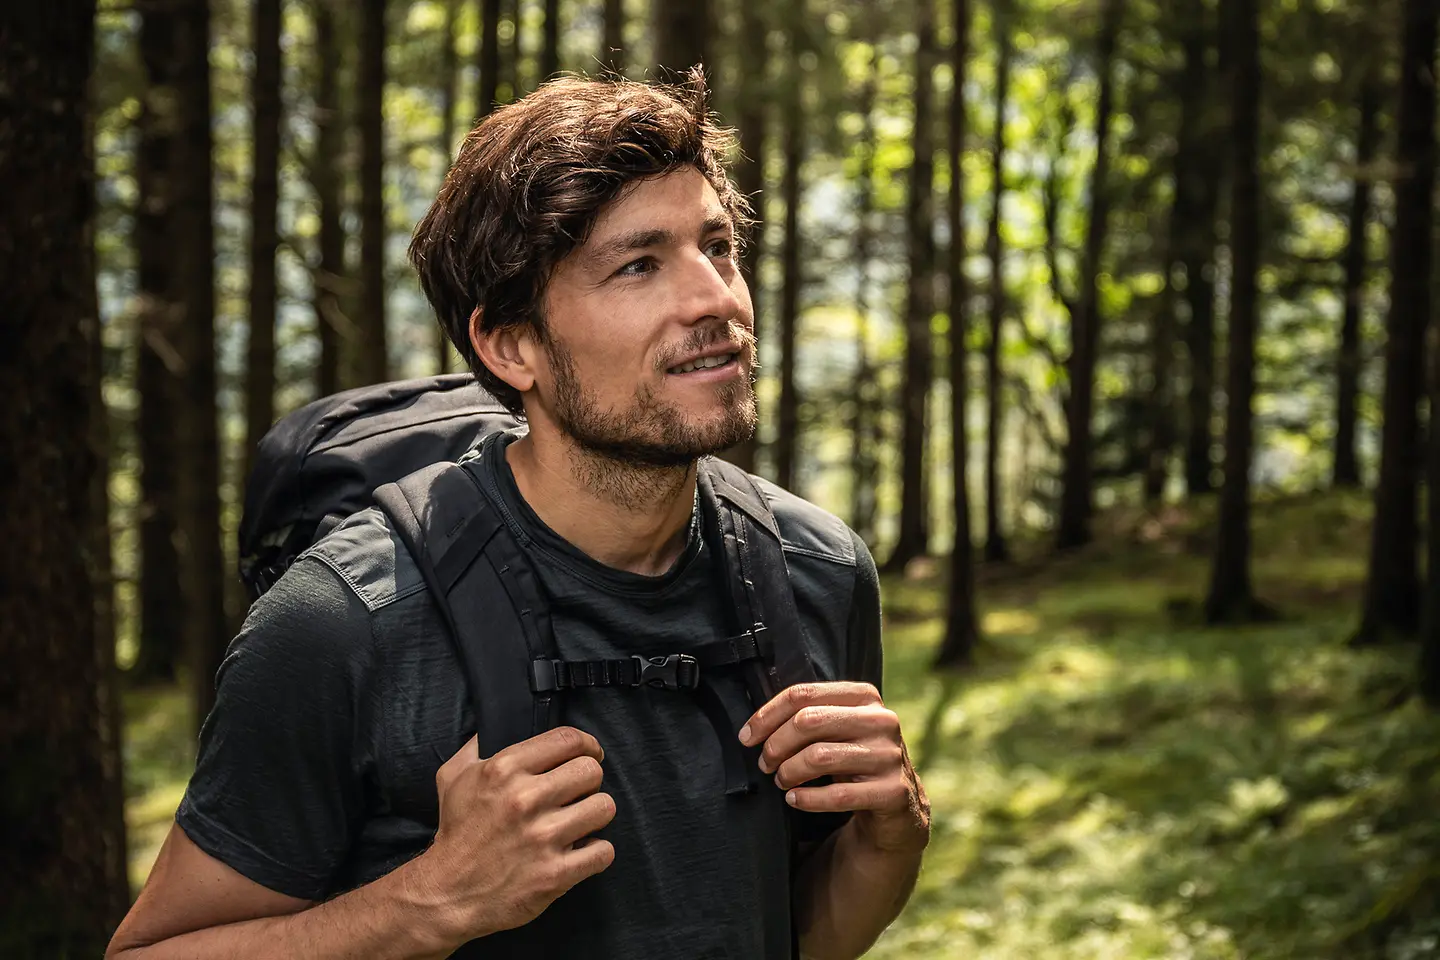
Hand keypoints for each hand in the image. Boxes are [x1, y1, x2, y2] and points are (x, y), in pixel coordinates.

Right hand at [413, 726, 616, 944]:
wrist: (447, 893)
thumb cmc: (456, 834)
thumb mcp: (453, 777)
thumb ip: (478, 745)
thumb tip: (497, 723)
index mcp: (504, 770)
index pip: (569, 740)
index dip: (587, 745)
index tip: (589, 754)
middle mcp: (525, 799)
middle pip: (591, 771)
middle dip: (589, 781)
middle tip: (578, 793)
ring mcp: (542, 837)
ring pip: (604, 808)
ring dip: (595, 815)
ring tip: (580, 822)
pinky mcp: (555, 874)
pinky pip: (603, 851)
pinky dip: (596, 852)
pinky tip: (580, 851)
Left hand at [739, 682, 928, 854]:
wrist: (899, 803)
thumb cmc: (855, 760)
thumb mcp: (838, 730)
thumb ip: (809, 717)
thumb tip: (754, 727)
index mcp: (864, 696)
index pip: (803, 693)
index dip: (767, 715)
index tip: (747, 736)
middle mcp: (881, 720)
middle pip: (808, 721)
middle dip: (776, 745)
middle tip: (765, 764)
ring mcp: (889, 755)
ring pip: (819, 757)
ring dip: (789, 772)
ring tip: (781, 782)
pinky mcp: (892, 791)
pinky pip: (837, 795)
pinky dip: (808, 799)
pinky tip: (794, 799)